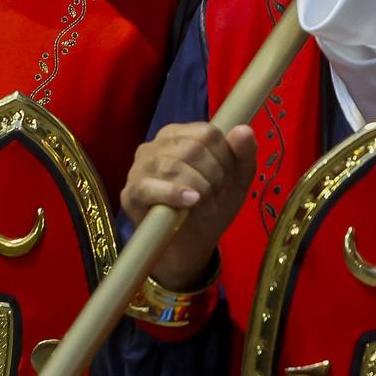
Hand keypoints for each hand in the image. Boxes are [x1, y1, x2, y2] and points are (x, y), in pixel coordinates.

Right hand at [121, 124, 255, 292]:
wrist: (190, 246)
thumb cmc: (210, 206)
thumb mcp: (236, 181)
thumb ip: (244, 154)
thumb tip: (243, 130)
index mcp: (178, 135)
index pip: (207, 132)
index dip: (225, 157)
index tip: (228, 179)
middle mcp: (155, 145)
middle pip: (193, 147)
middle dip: (215, 175)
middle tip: (218, 195)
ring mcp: (139, 168)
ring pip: (173, 165)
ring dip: (200, 189)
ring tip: (207, 205)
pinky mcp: (131, 193)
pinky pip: (149, 187)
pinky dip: (174, 193)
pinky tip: (191, 202)